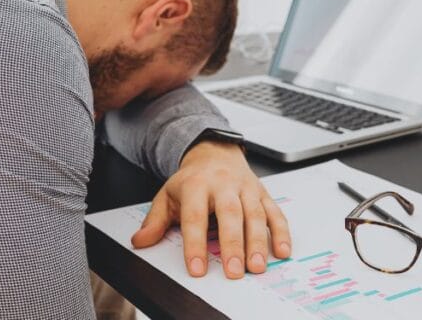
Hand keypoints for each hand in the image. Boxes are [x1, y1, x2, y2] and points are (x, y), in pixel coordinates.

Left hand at [130, 140, 291, 278]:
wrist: (214, 151)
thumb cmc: (192, 179)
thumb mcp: (168, 195)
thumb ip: (155, 220)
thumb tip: (141, 240)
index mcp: (197, 184)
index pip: (195, 216)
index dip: (195, 244)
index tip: (197, 268)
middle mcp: (224, 184)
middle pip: (230, 214)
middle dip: (233, 244)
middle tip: (234, 271)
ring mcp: (246, 188)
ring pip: (255, 214)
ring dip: (258, 242)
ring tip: (257, 267)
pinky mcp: (262, 193)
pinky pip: (275, 212)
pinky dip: (281, 232)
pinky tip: (281, 251)